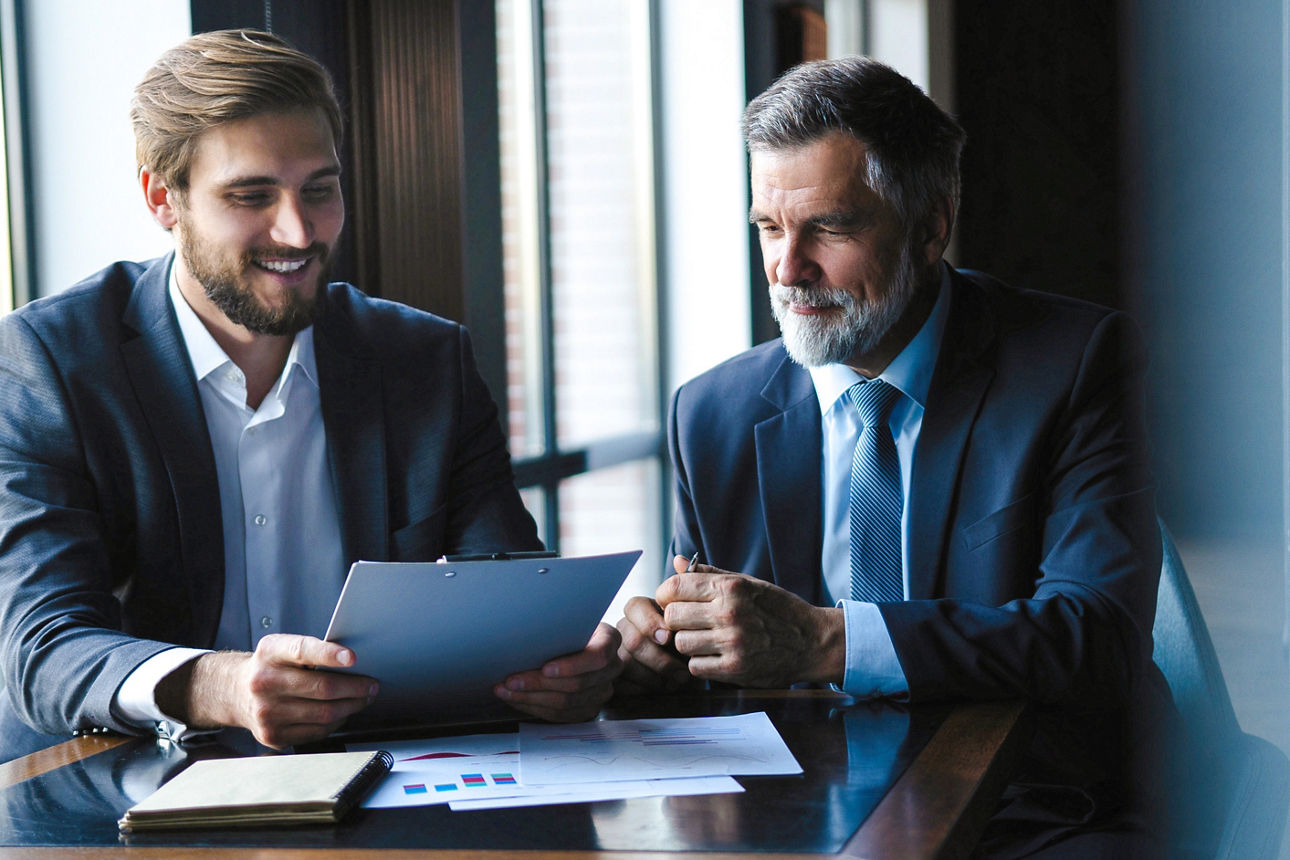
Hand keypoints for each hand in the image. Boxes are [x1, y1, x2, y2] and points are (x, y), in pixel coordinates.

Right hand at [163, 634, 377, 748]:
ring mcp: (267, 712)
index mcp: (270, 653)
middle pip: (322, 688)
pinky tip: (341, 713)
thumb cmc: (270, 667)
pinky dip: (336, 722)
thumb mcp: (281, 648)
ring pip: (324, 713)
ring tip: (362, 698)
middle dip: (356, 687)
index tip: (353, 658)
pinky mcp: (273, 735)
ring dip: (351, 706)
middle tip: (371, 684)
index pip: (303, 651)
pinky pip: (317, 731)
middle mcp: (264, 682)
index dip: (329, 654)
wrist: (236, 693)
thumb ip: (310, 652)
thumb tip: (352, 663)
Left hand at [494, 622, 622, 721]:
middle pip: (577, 684)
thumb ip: (557, 628)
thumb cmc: (570, 628)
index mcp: (610, 640)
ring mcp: (602, 691)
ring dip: (531, 698)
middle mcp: (612, 668)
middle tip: (512, 680)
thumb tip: (523, 634)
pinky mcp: (589, 708)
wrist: (577, 642)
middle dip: (539, 684)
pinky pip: (561, 715)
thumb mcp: (568, 620)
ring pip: (567, 703)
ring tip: (507, 691)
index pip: (598, 657)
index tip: (545, 668)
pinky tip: (517, 699)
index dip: (572, 666)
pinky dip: (535, 708)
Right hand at [615, 593, 697, 694]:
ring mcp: (617, 651)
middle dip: (661, 660)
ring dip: (654, 678)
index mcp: (641, 611)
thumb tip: (668, 635)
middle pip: (633, 640)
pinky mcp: (614, 675)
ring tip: (674, 683)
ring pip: (627, 663)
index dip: (650, 624)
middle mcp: (624, 628)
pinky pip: (622, 683)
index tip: (669, 638)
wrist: (688, 673)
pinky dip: (644, 690)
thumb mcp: (689, 633)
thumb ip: (681, 627)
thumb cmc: (688, 648)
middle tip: (682, 673)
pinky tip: (659, 689)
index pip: (635, 607)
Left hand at [658, 555, 845, 687]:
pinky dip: (700, 663)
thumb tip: (676, 561)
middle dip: (675, 620)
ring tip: (704, 640)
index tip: (672, 601)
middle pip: (672, 617)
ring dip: (688, 643)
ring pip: (681, 644)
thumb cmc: (777, 609)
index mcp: (731, 587)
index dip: (666, 595)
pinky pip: (695, 667)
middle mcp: (730, 613)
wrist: (812, 641)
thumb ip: (709, 574)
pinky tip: (714, 656)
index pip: (674, 587)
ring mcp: (732, 642)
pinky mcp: (735, 669)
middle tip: (687, 623)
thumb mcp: (748, 583)